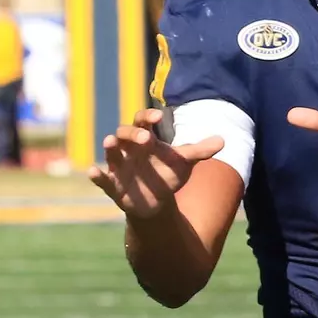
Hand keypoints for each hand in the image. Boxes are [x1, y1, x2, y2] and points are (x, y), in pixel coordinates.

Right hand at [89, 108, 222, 218]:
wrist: (157, 201)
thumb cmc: (168, 174)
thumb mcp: (184, 163)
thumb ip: (200, 151)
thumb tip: (224, 140)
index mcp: (145, 138)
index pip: (142, 121)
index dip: (147, 117)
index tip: (157, 116)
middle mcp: (129, 148)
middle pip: (125, 133)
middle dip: (132, 134)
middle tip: (145, 138)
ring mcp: (119, 166)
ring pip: (111, 152)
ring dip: (110, 147)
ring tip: (109, 142)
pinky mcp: (112, 185)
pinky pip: (102, 179)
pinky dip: (97, 175)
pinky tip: (93, 172)